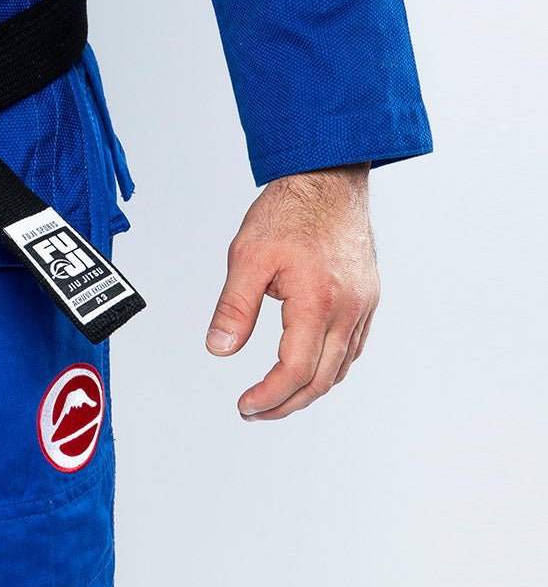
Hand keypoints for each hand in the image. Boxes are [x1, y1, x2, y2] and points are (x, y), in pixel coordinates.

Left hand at [204, 162, 377, 419]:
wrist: (328, 177)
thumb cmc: (290, 209)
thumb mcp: (247, 255)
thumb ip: (234, 307)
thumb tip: (219, 348)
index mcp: (318, 302)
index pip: (295, 371)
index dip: (268, 396)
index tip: (245, 406)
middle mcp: (348, 310)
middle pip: (322, 380)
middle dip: (286, 402)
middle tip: (256, 409)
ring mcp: (363, 306)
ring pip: (341, 368)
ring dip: (309, 389)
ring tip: (277, 395)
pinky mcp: (368, 297)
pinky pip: (353, 348)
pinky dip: (330, 366)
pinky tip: (309, 365)